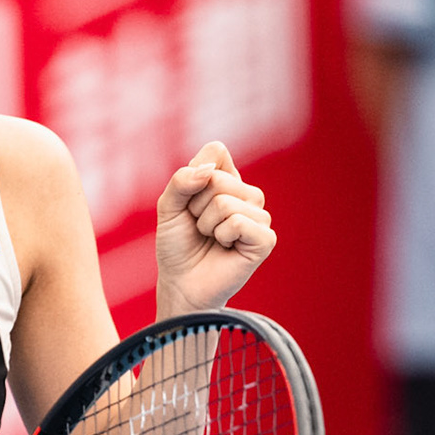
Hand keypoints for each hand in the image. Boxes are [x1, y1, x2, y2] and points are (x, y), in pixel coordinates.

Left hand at [155, 141, 275, 315]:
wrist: (181, 283)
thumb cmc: (177, 246)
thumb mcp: (168, 207)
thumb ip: (181, 181)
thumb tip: (208, 171)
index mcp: (229, 180)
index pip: (216, 151)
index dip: (193, 175)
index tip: (188, 202)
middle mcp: (248, 195)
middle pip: (217, 176)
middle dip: (195, 205)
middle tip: (198, 227)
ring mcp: (259, 216)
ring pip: (224, 201)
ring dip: (206, 223)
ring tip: (210, 238)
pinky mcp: (266, 239)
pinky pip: (238, 221)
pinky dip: (221, 236)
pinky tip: (225, 248)